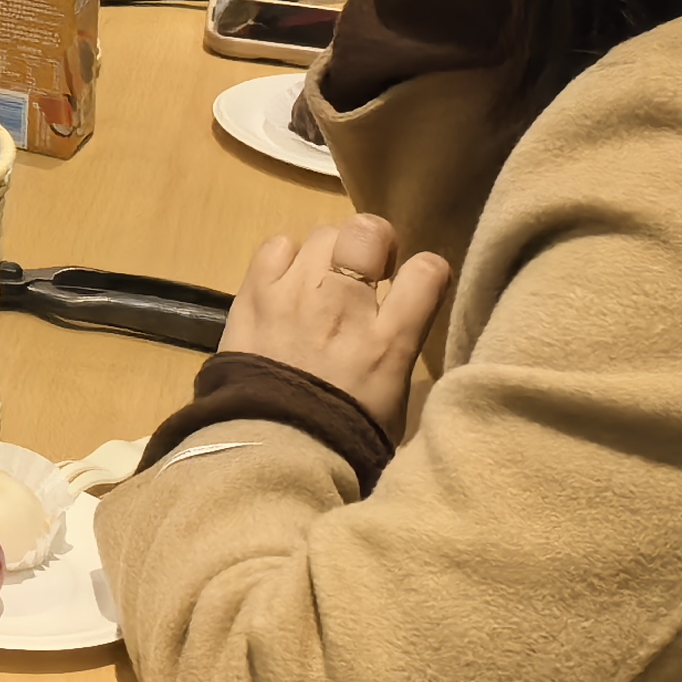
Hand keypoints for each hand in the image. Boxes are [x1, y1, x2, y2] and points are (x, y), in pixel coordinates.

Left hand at [227, 214, 452, 439]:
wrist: (272, 449)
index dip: (426, 270)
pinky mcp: (254, 293)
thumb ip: (399, 354)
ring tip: (323, 277)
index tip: (416, 281)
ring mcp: (296, 294)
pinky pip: (276, 246)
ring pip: (322, 234)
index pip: (426, 273)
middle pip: (367, 233)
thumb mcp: (395, 403)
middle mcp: (345, 305)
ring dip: (330, 251)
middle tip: (368, 266)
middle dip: (373, 242)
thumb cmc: (344, 437)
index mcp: (389, 340)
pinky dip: (285, 257)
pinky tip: (286, 282)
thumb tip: (402, 329)